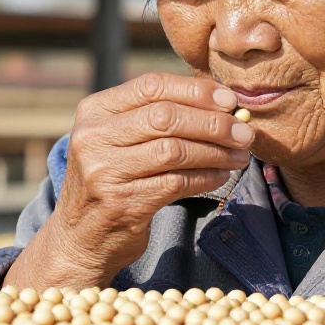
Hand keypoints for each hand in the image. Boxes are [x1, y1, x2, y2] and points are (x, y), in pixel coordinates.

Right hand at [9, 73, 253, 289]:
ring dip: (216, 152)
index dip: (195, 90)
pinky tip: (222, 176)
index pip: (151, 86)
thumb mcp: (118, 139)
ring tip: (239, 155)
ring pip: (175, 151)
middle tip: (244, 131)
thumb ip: (155, 116)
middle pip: (166, 117)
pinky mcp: (122, 203)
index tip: (229, 99)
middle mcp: (93, 138)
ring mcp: (105, 172)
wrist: (80, 239)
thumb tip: (221, 101)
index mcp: (94, 112)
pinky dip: (206, 177)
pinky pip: (177, 183)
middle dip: (213, 123)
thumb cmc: (112, 180)